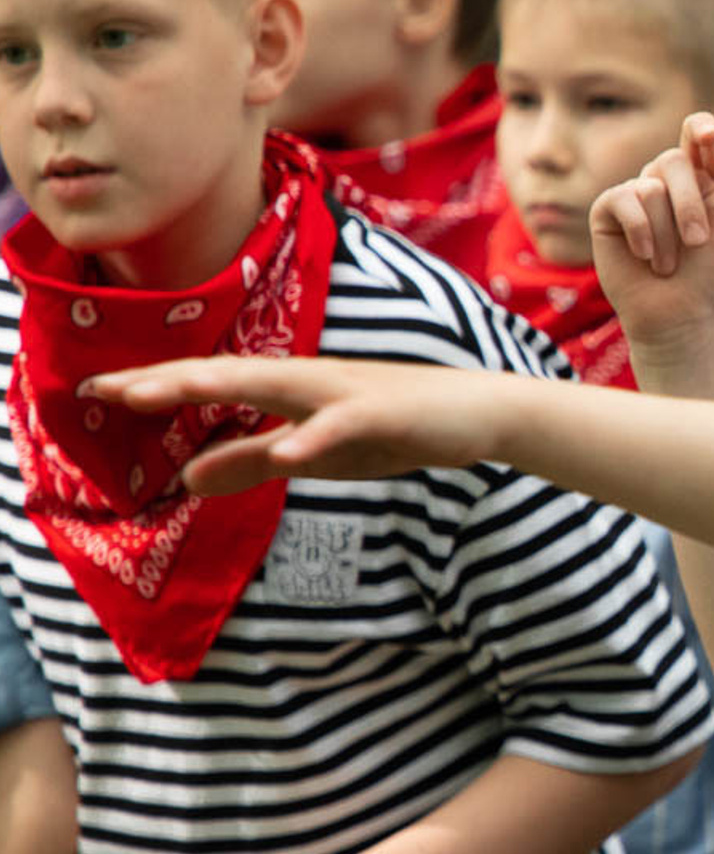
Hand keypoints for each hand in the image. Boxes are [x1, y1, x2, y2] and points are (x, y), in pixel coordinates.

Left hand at [81, 355, 505, 495]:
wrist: (479, 413)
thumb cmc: (395, 428)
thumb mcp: (312, 454)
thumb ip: (251, 461)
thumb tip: (184, 478)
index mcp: (288, 390)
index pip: (210, 385)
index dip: (155, 387)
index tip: (94, 391)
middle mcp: (308, 381)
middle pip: (228, 375)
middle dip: (167, 380)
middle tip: (106, 387)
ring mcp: (346, 392)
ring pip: (276, 383)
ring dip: (222, 385)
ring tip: (171, 389)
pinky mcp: (385, 411)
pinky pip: (343, 424)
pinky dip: (314, 436)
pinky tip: (289, 450)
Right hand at [591, 113, 713, 362]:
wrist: (679, 314)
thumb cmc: (711, 272)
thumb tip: (711, 143)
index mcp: (701, 177)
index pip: (697, 133)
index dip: (701, 127)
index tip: (709, 136)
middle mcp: (666, 179)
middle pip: (675, 160)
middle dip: (690, 206)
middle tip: (697, 242)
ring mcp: (636, 192)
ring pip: (652, 188)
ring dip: (668, 234)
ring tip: (669, 263)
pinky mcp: (608, 209)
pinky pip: (624, 201)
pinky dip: (642, 233)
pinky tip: (645, 256)